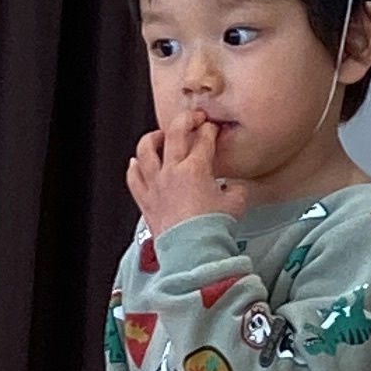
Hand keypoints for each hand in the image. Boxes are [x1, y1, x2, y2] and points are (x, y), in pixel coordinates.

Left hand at [129, 115, 236, 237]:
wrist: (193, 252)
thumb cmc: (212, 230)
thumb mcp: (236, 204)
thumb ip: (235, 190)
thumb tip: (233, 188)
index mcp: (196, 169)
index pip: (204, 139)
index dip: (210, 130)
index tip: (212, 129)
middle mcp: (172, 172)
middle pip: (175, 133)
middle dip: (186, 120)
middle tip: (193, 118)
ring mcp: (156, 185)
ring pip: (145, 151)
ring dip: (152, 138)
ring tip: (159, 135)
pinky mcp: (146, 201)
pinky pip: (133, 178)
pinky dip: (134, 167)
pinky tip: (136, 162)